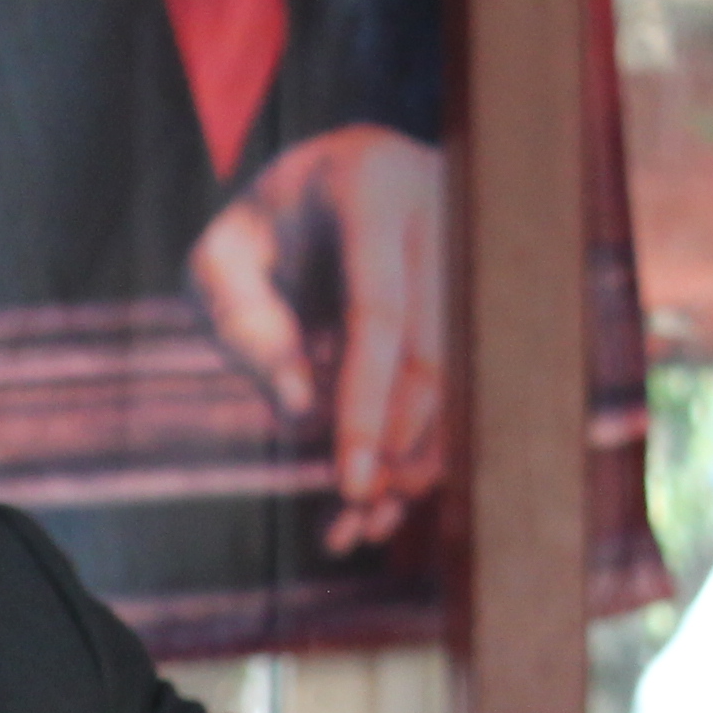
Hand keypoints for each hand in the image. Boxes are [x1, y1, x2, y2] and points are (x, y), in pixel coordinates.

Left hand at [189, 124, 443, 554]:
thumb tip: (300, 412)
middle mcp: (447, 210)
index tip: (351, 483)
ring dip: (423, 459)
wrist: (326, 187)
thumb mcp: (219, 264)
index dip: (369, 405)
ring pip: (466, 378)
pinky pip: (473, 381)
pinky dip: (433, 443)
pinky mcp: (493, 291)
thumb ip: (242, 326)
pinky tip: (388, 502)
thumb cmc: (259, 231)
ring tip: (362, 525)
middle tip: (357, 509)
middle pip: (437, 357)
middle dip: (401, 447)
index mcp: (373, 188)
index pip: (381, 315)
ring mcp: (481, 250)